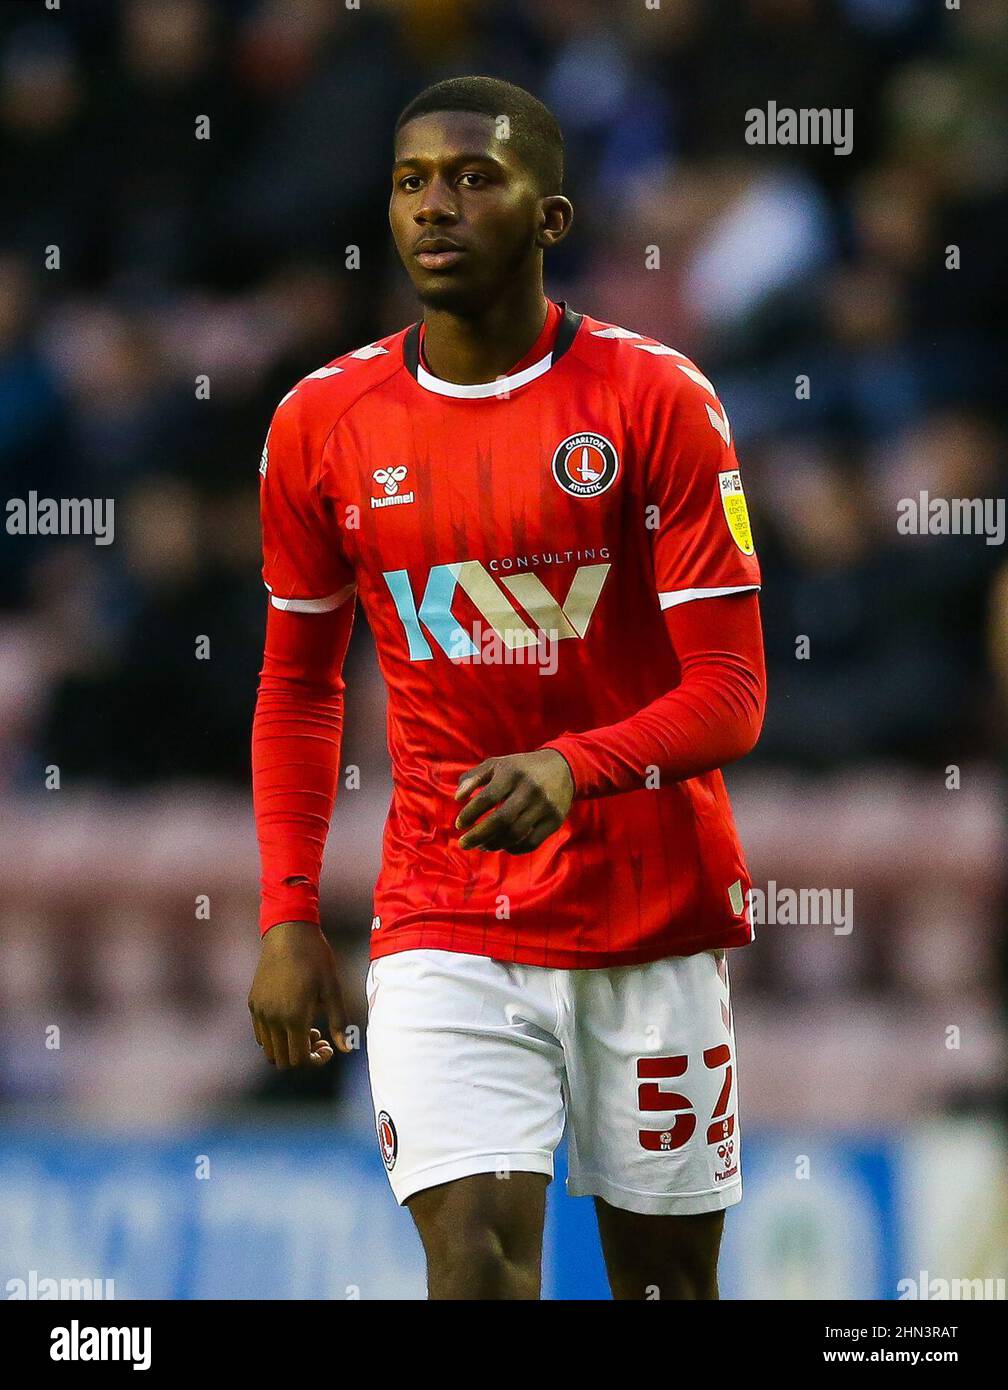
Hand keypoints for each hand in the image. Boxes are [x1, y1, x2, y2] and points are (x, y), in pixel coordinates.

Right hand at [247, 920, 351, 1067]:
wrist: (288, 932)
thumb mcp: (332, 989)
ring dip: (287, 1047)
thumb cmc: (316, 958)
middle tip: (319, 1037)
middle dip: (302, 1056)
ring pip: (269, 1050)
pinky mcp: (253, 1003)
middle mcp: (272, 1018)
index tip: (328, 1046)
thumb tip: (345, 1049)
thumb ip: (339, 1022)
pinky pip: (260, 1033)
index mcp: (294, 1017)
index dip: (316, 1060)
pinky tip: (290, 1018)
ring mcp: (259, 1012)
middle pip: (282, 1060)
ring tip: (305, 1027)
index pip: (300, 1059)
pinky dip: (275, 1036)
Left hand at [454, 750, 573, 853]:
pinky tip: (501, 846)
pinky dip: (513, 848)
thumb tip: (457, 798)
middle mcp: (530, 789)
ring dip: (494, 844)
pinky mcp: (555, 821)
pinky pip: (531, 842)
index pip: (488, 798)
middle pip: (501, 820)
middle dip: (478, 835)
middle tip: (463, 844)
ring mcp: (544, 806)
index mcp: (512, 773)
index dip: (470, 813)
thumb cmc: (521, 768)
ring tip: (481, 846)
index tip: (459, 824)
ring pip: (515, 834)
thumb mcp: (496, 764)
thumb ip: (473, 778)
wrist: (563, 767)